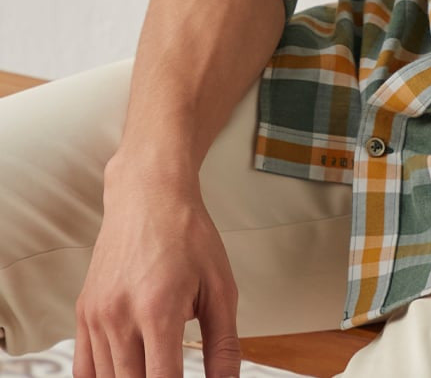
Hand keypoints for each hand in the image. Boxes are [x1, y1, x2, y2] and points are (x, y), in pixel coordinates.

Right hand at [74, 157, 241, 377]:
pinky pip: (84, 370)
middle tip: (175, 373)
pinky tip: (126, 372)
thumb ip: (224, 344)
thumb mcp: (221, 286)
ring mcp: (96, 316)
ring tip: (157, 368)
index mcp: (158, 309)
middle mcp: (119, 316)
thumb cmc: (188, 234)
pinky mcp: (83, 313)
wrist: (148, 194)